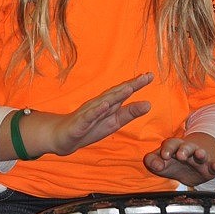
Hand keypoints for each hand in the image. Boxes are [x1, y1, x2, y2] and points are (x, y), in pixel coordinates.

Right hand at [0, 73, 153, 159]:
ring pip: (104, 103)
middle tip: (146, 77)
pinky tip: (105, 106)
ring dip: (116, 95)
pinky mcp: (80, 123)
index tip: (151, 76)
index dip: (137, 85)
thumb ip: (130, 113)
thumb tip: (149, 104)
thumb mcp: (114, 122)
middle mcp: (100, 105)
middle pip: (117, 94)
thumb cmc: (90, 128)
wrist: (63, 138)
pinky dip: (97, 111)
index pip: (124, 93)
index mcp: (110, 105)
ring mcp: (89, 113)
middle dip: (131, 86)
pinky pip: (89, 116)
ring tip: (129, 88)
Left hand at [143, 132, 214, 186]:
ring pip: (201, 154)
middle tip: (180, 155)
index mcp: (175, 146)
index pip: (171, 144)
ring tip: (200, 154)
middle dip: (184, 150)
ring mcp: (200, 158)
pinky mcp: (209, 168)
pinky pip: (214, 165)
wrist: (189, 169)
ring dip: (201, 154)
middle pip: (187, 147)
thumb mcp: (160, 163)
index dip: (168, 149)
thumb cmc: (171, 163)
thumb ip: (152, 162)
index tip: (164, 156)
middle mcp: (188, 150)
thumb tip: (156, 165)